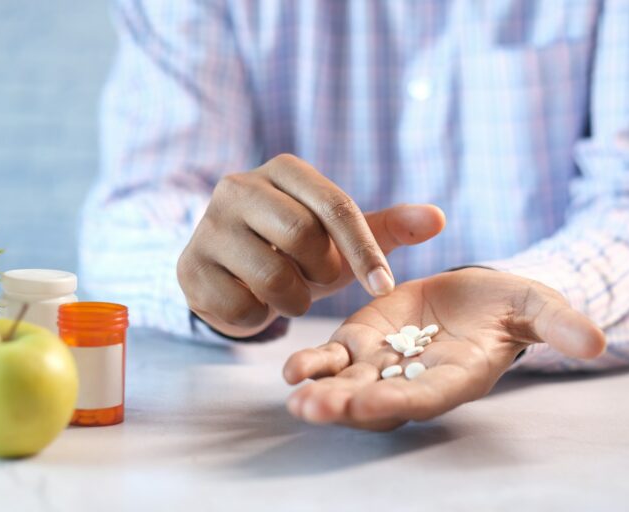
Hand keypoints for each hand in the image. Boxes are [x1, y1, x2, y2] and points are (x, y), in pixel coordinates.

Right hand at [177, 154, 445, 337]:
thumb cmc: (298, 249)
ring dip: (294, 299)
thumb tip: (438, 218)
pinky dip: (260, 317)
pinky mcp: (189, 268)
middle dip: (322, 273)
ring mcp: (207, 226)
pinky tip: (255, 302)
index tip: (385, 288)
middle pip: (302, 238)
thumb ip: (390, 227)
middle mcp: (239, 186)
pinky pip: (241, 306)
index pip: (335, 206)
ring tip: (288, 291)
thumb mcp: (344, 237)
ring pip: (272, 276)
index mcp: (283, 170)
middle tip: (316, 279)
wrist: (234, 271)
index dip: (365, 251)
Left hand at [283, 267, 605, 430]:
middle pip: (378, 401)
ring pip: (348, 385)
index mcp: (456, 377)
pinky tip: (291, 369)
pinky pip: (334, 358)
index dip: (402, 401)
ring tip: (296, 396)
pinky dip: (314, 364)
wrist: (475, 296)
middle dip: (348, 407)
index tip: (375, 404)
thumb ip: (558, 325)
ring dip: (322, 392)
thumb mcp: (536, 305)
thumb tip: (598, 342)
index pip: (428, 398)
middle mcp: (415, 379)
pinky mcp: (362, 340)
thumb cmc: (510, 305)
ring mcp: (384, 363)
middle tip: (315, 408)